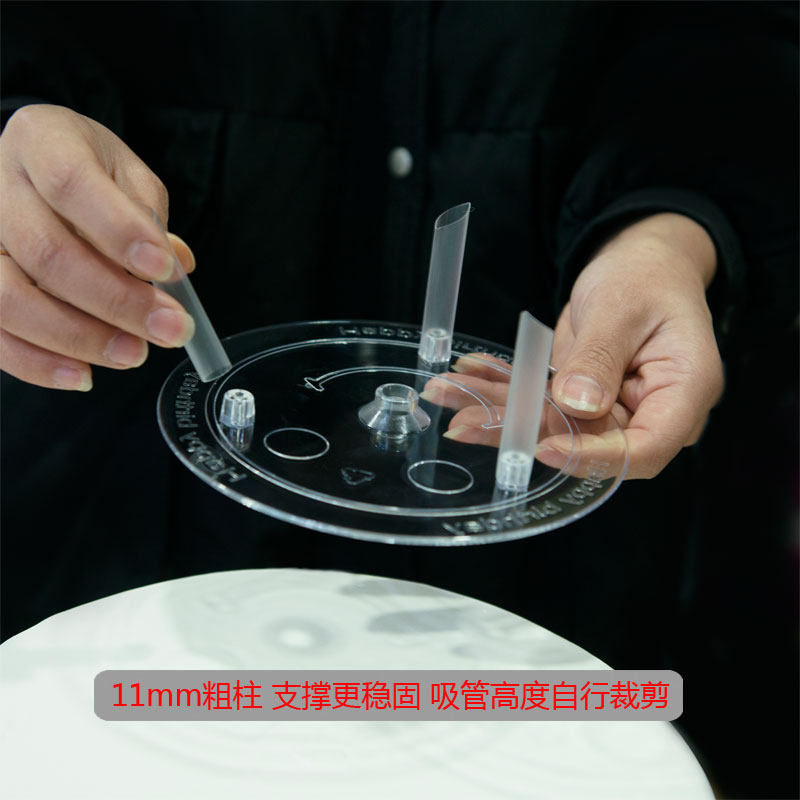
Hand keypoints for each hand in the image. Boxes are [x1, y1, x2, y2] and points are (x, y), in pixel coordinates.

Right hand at [0, 104, 195, 390]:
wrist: (36, 171)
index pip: (71, 184)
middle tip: (171, 329)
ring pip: (8, 298)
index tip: (165, 269)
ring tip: (134, 354)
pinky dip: (38, 364)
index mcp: (42, 142)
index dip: (120, 232)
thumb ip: (149, 218)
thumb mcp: (128, 177)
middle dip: (117, 301)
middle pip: (45, 252)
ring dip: (79, 337)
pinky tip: (85, 375)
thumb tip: (175, 267)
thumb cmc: (90, 176)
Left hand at [430, 213, 723, 478]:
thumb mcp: (622, 308)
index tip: (543, 448)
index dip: (592, 456)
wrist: (643, 261)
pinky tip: (466, 375)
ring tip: (447, 393)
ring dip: (496, 409)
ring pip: (550, 424)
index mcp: (682, 394)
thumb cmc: (648, 275)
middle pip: (583, 441)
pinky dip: (502, 387)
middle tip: (462, 423)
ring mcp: (612, 408)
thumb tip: (577, 405)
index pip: (642, 450)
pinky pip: (539, 401)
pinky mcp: (581, 398)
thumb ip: (600, 358)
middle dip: (518, 431)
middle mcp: (648, 412)